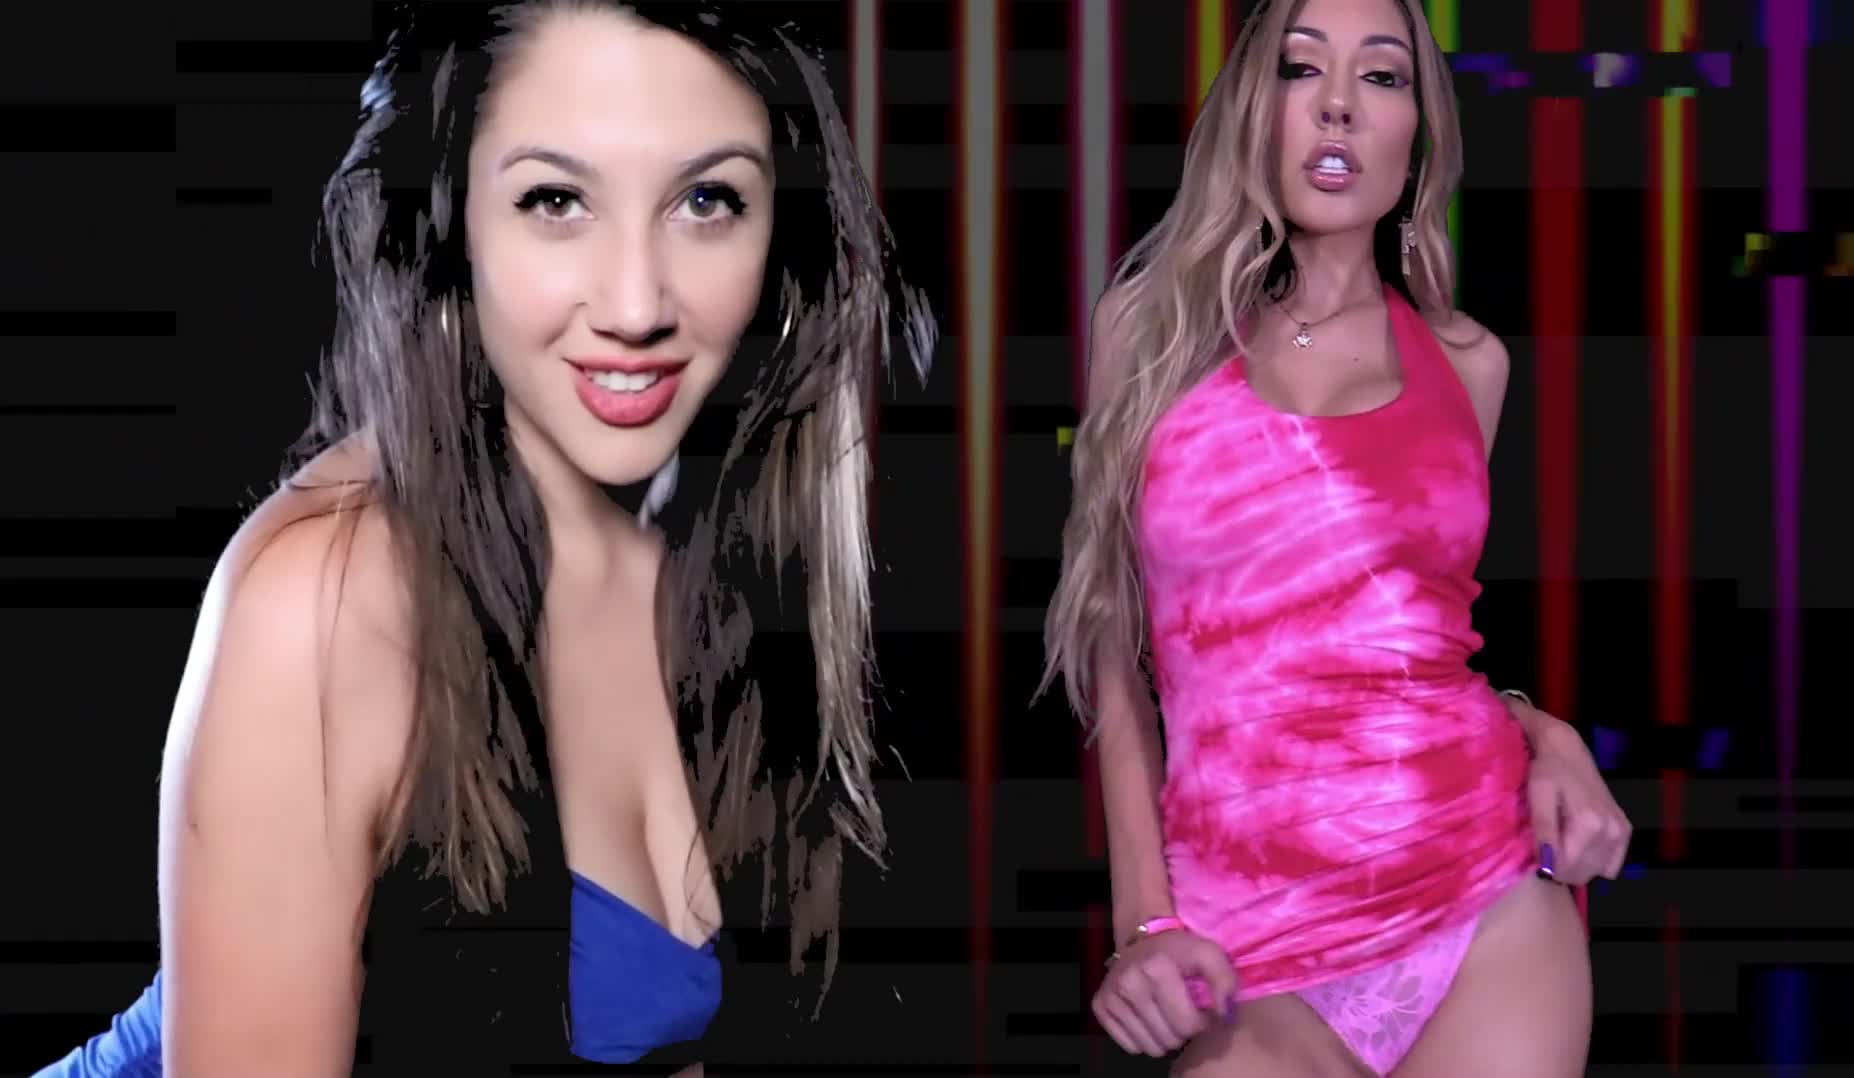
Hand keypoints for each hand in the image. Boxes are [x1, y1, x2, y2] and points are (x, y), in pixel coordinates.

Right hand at [1093, 928, 1238, 1057]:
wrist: (1142, 939)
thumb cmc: (1179, 951)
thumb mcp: (1209, 955)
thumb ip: (1225, 982)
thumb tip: (1224, 1015)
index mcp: (1157, 968)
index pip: (1188, 1024)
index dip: (1201, 1022)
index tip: (1200, 1009)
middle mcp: (1129, 982)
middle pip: (1169, 1039)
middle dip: (1182, 1031)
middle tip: (1182, 1011)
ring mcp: (1111, 995)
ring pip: (1150, 1047)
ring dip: (1163, 1037)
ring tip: (1166, 1015)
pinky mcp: (1100, 1005)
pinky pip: (1129, 1046)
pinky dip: (1142, 1037)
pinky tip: (1147, 1017)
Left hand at [1514, 700, 1632, 885]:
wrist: (1568, 751)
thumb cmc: (1547, 772)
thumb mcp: (1538, 797)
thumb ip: (1544, 831)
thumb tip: (1546, 866)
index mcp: (1590, 825)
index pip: (1567, 870)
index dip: (1547, 868)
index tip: (1537, 854)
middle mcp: (1611, 831)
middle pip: (1583, 874)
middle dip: (1562, 868)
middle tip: (1548, 846)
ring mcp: (1621, 832)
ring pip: (1596, 871)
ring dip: (1577, 865)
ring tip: (1562, 841)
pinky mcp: (1625, 830)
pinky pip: (1611, 864)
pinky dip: (1595, 860)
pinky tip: (1580, 843)